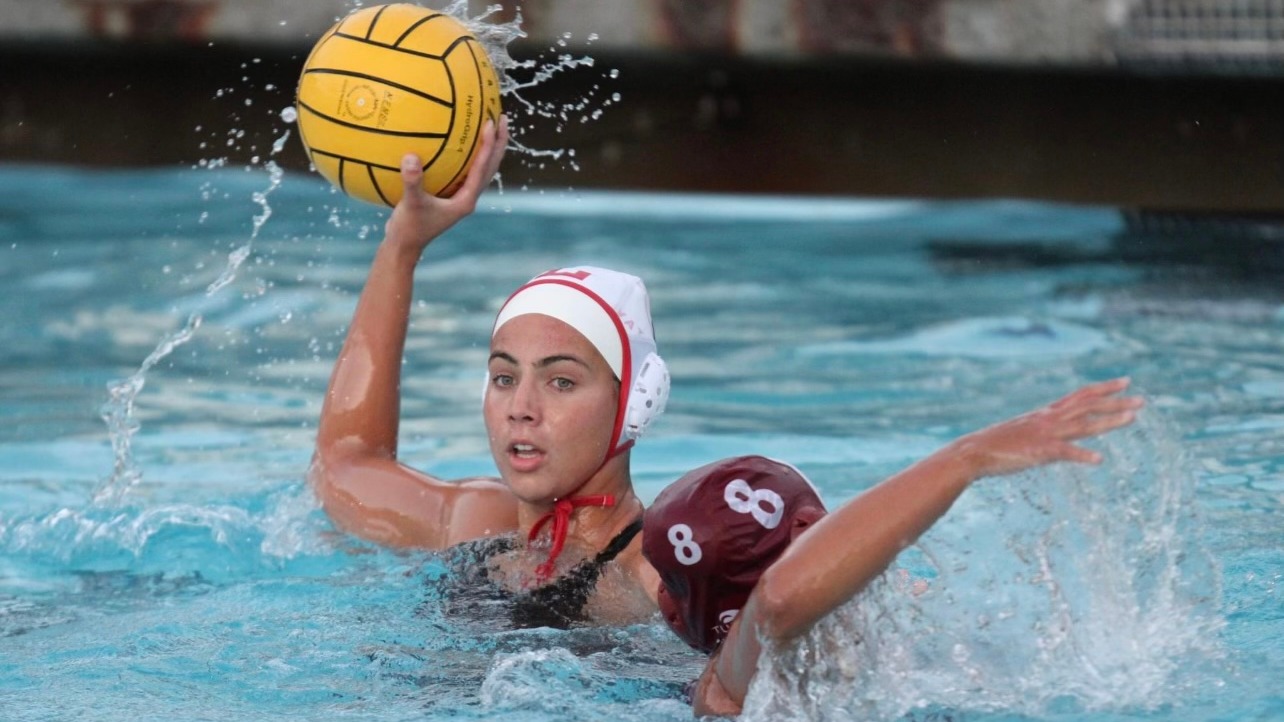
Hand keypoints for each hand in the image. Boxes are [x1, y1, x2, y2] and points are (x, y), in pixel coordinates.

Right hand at [384, 114, 509, 251]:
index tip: (490, 121)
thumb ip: (412, 181)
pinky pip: (462, 169)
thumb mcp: (410, 204)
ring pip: (480, 167)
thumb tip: (410, 157)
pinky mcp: (450, 195)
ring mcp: (460, 195)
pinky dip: (464, 154)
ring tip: (487, 123)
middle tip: (502, 117)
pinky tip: (454, 139)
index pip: (483, 167)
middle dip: (498, 142)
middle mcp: (468, 196)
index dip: (489, 144)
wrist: (405, 246)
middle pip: (490, 166)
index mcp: (466, 199)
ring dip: (486, 147)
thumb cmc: (409, 228)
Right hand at [959, 377, 1143, 477]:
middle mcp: (1049, 419)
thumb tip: (1061, 438)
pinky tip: (1099, 460)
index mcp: (1047, 413)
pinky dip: (1082, 455)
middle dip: (1117, 402)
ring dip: (1109, 421)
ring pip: (1084, 425)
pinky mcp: (1038, 452)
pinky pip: (1064, 452)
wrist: (973, 452)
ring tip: (1133, 418)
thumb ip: (1045, 431)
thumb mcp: (1025, 432)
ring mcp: (1045, 434)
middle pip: (1089, 406)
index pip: (1081, 395)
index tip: (1126, 381)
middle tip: (1142, 400)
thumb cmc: (997, 445)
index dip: (1105, 388)